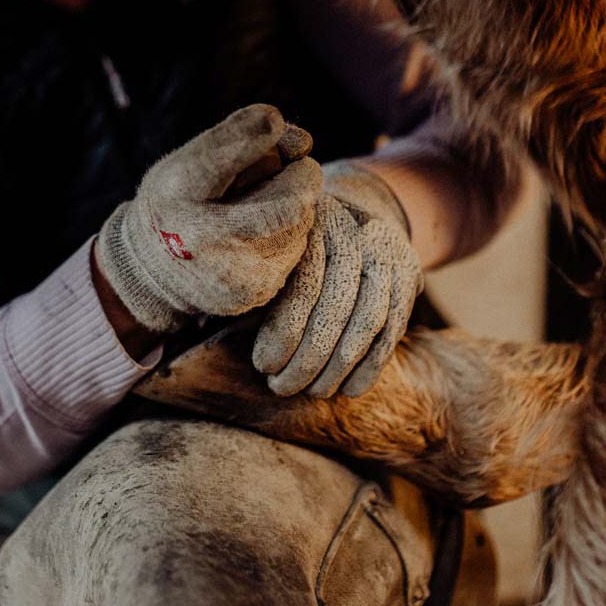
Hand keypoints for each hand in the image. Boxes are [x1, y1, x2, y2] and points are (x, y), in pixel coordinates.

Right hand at [96, 104, 322, 331]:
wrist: (153, 271)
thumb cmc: (179, 199)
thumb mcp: (191, 158)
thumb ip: (243, 136)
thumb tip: (304, 143)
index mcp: (179, 192)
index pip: (220, 159)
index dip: (255, 136)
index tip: (273, 121)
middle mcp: (203, 237)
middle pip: (289, 204)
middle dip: (302, 179)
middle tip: (297, 168)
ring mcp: (233, 272)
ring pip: (299, 225)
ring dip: (294, 207)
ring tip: (263, 205)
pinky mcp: (256, 292)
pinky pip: (296, 250)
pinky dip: (288, 234)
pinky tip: (260, 234)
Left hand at [252, 160, 421, 396]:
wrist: (351, 213)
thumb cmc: (288, 246)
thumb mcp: (263, 252)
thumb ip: (242, 285)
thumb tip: (196, 331)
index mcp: (311, 219)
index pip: (303, 282)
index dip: (284, 331)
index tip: (262, 366)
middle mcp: (354, 229)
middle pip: (337, 304)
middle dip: (310, 356)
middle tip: (282, 388)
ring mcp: (387, 250)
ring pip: (368, 319)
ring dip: (339, 365)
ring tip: (313, 393)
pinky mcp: (409, 271)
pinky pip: (394, 326)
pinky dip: (372, 363)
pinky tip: (349, 390)